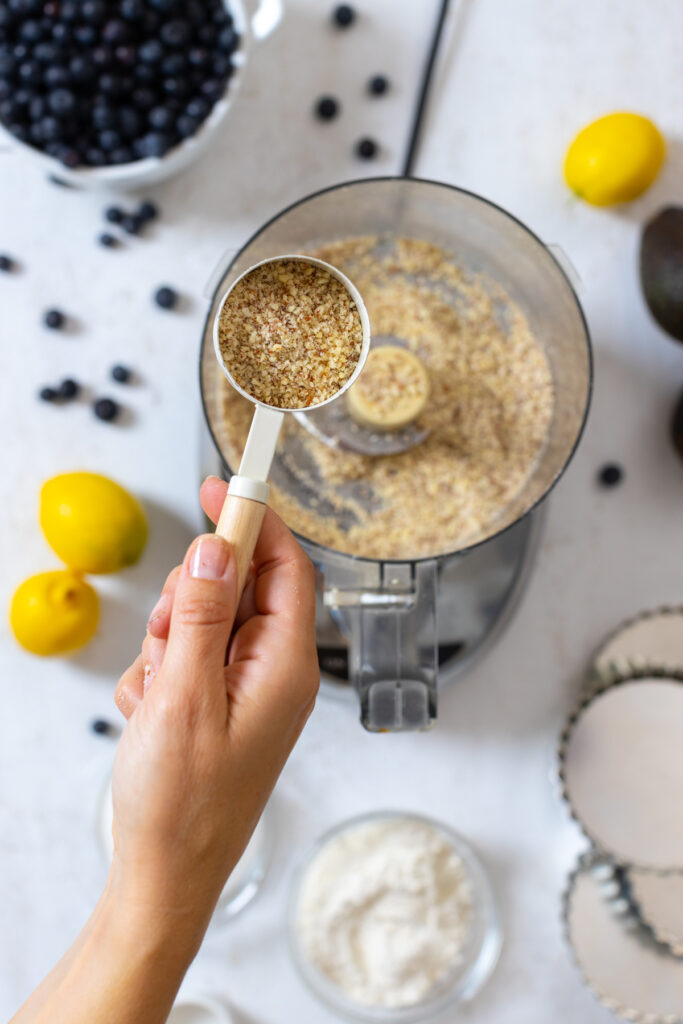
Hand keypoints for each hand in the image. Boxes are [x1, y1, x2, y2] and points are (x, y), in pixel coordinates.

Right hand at [111, 477, 318, 937]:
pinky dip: (159, 675)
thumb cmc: (182, 805)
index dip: (256, 522)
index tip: (221, 486)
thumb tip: (217, 547)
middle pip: (238, 588)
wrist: (163, 878)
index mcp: (286, 666)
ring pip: (201, 621)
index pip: (286, 569)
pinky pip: (184, 657)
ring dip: (167, 644)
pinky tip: (149, 717)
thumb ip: (201, 617)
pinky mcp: (215, 704)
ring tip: (155, 694)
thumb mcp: (184, 699)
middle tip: (165, 635)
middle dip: (191, 599)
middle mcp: (272, 672)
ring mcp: (242, 690)